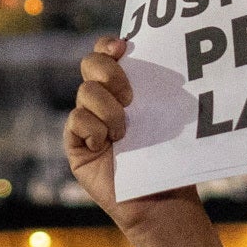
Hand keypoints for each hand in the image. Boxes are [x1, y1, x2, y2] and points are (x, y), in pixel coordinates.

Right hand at [63, 38, 202, 239]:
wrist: (162, 201)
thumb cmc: (170, 159)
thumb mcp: (168, 117)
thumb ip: (157, 88)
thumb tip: (157, 57)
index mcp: (125, 88)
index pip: (107, 53)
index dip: (109, 45)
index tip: (123, 48)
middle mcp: (103, 100)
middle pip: (90, 64)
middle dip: (109, 72)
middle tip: (131, 96)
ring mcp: (88, 122)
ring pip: (85, 92)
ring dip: (109, 110)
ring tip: (125, 134)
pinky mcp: (77, 145)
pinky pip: (76, 120)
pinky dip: (93, 129)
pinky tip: (105, 145)